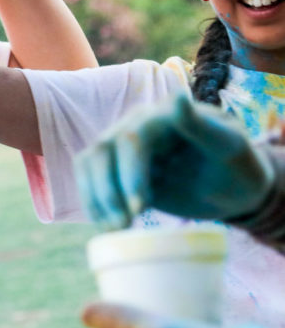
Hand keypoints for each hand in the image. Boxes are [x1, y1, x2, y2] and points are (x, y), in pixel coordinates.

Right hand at [74, 94, 272, 229]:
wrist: (234, 186)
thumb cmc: (237, 164)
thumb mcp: (229, 146)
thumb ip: (200, 125)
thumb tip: (176, 99)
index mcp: (159, 117)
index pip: (131, 139)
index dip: (129, 173)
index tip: (141, 208)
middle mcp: (134, 128)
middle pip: (102, 153)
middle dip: (109, 191)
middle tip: (127, 224)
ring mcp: (122, 149)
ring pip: (89, 165)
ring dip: (96, 198)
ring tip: (117, 229)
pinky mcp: (117, 171)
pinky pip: (91, 181)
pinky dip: (94, 204)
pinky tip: (109, 227)